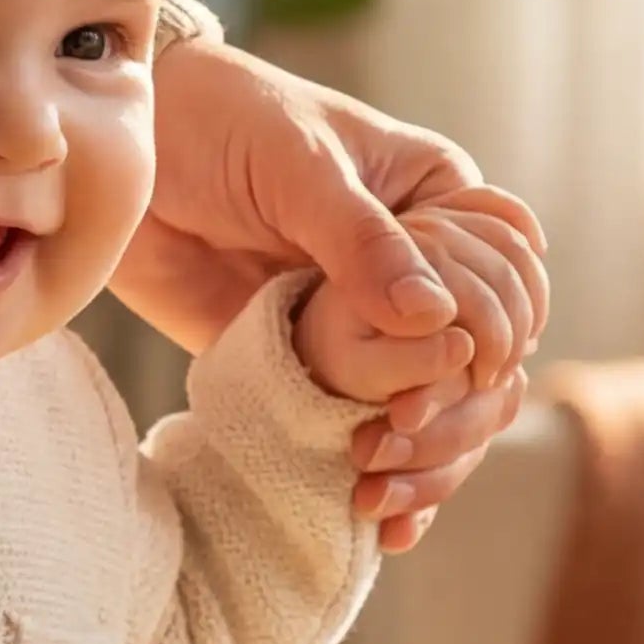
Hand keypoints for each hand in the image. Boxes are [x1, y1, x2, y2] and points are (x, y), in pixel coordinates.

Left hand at [124, 37, 551, 549]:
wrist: (132, 153)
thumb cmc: (224, 120)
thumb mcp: (300, 164)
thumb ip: (361, 239)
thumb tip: (433, 318)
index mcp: (437, 202)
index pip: (511, 274)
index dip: (499, 324)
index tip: (462, 359)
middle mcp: (416, 273)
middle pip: (486, 359)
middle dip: (461, 410)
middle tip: (400, 432)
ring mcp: (368, 329)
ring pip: (437, 411)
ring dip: (427, 460)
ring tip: (379, 494)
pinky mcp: (313, 370)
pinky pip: (367, 433)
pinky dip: (386, 481)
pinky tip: (384, 524)